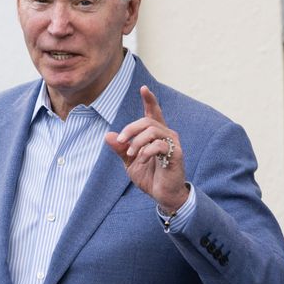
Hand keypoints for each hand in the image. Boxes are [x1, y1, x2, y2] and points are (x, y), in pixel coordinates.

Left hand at [105, 85, 188, 212]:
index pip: (153, 112)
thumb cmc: (150, 177)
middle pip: (147, 121)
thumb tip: (107, 135)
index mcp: (155, 134)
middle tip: (120, 140)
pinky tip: (142, 160)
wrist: (163, 195)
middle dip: (130, 129)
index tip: (143, 88)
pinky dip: (146, 151)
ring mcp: (172, 144)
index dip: (149, 99)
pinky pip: (159, 145)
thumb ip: (120, 148)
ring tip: (131, 154)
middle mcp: (166, 135)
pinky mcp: (176, 154)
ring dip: (137, 142)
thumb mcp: (130, 162)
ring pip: (152, 130)